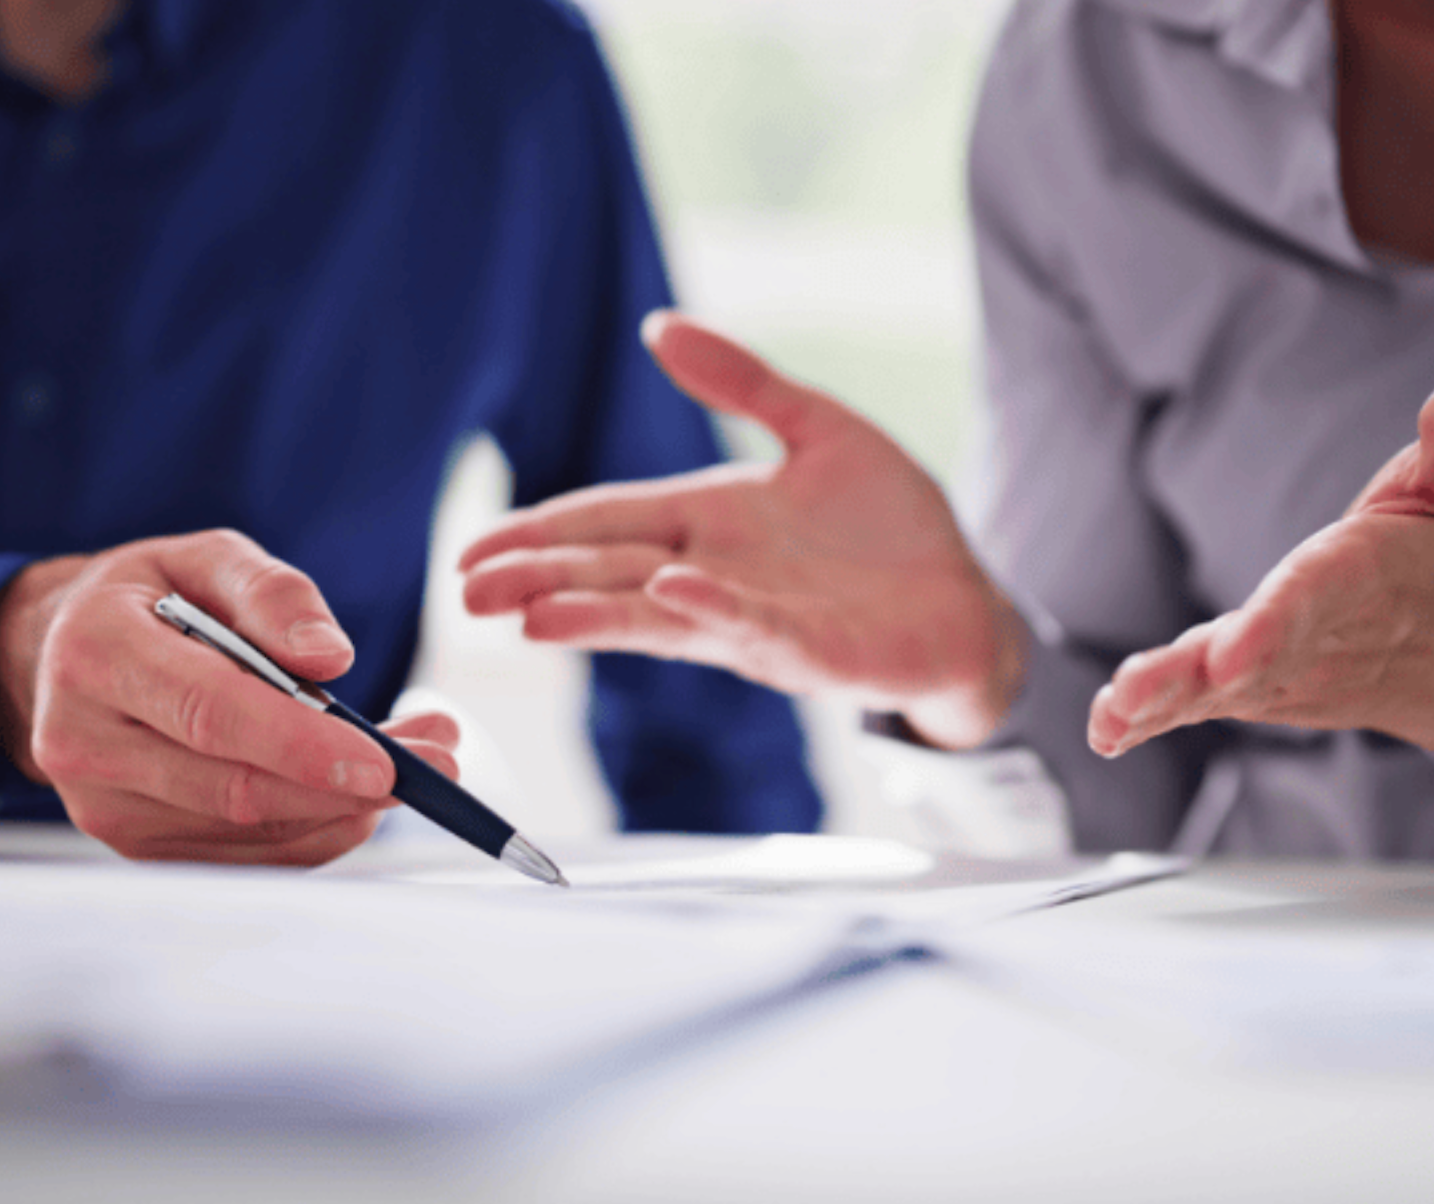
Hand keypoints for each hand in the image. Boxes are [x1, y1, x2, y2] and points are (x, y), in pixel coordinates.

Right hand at [0, 529, 459, 863]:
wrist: (61, 655)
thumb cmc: (148, 600)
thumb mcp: (206, 557)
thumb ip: (273, 595)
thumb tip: (331, 658)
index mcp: (96, 655)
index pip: (211, 714)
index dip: (302, 745)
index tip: (385, 761)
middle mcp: (85, 742)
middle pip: (235, 788)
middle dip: (347, 784)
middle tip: (434, 761)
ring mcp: (104, 807)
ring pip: (248, 832)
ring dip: (343, 808)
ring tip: (408, 762)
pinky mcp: (134, 845)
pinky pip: (244, 856)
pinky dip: (313, 830)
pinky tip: (351, 794)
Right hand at [459, 312, 1027, 747]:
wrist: (967, 600)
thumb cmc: (890, 526)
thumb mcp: (815, 428)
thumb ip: (740, 381)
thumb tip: (657, 325)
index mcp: (705, 521)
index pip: (605, 521)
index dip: (540, 533)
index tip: (472, 548)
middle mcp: (712, 574)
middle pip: (610, 573)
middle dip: (538, 581)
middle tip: (467, 592)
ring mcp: (754, 616)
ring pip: (657, 616)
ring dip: (595, 615)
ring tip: (528, 617)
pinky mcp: (807, 648)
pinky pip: (749, 627)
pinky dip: (707, 612)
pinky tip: (668, 594)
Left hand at [1089, 374, 1433, 767]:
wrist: (1433, 652)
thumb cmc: (1419, 559)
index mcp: (1351, 584)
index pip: (1308, 601)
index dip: (1271, 625)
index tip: (1230, 652)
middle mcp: (1304, 641)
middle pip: (1243, 660)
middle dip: (1188, 676)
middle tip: (1133, 692)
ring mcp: (1267, 675)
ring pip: (1206, 692)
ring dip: (1154, 703)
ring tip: (1109, 715)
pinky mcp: (1238, 692)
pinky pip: (1187, 709)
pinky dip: (1142, 724)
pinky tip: (1102, 733)